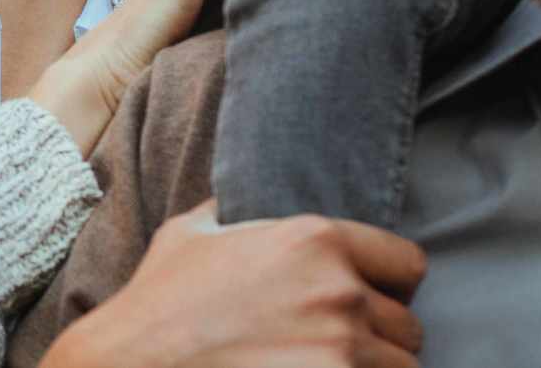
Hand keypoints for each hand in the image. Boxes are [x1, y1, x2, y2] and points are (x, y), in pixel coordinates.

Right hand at [41, 201, 426, 367]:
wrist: (132, 364)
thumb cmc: (158, 304)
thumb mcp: (193, 233)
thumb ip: (238, 210)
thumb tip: (246, 190)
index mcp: (315, 240)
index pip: (408, 264)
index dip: (390, 285)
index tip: (369, 300)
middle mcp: (338, 293)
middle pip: (408, 326)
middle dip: (380, 337)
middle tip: (338, 343)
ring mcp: (340, 351)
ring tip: (330, 364)